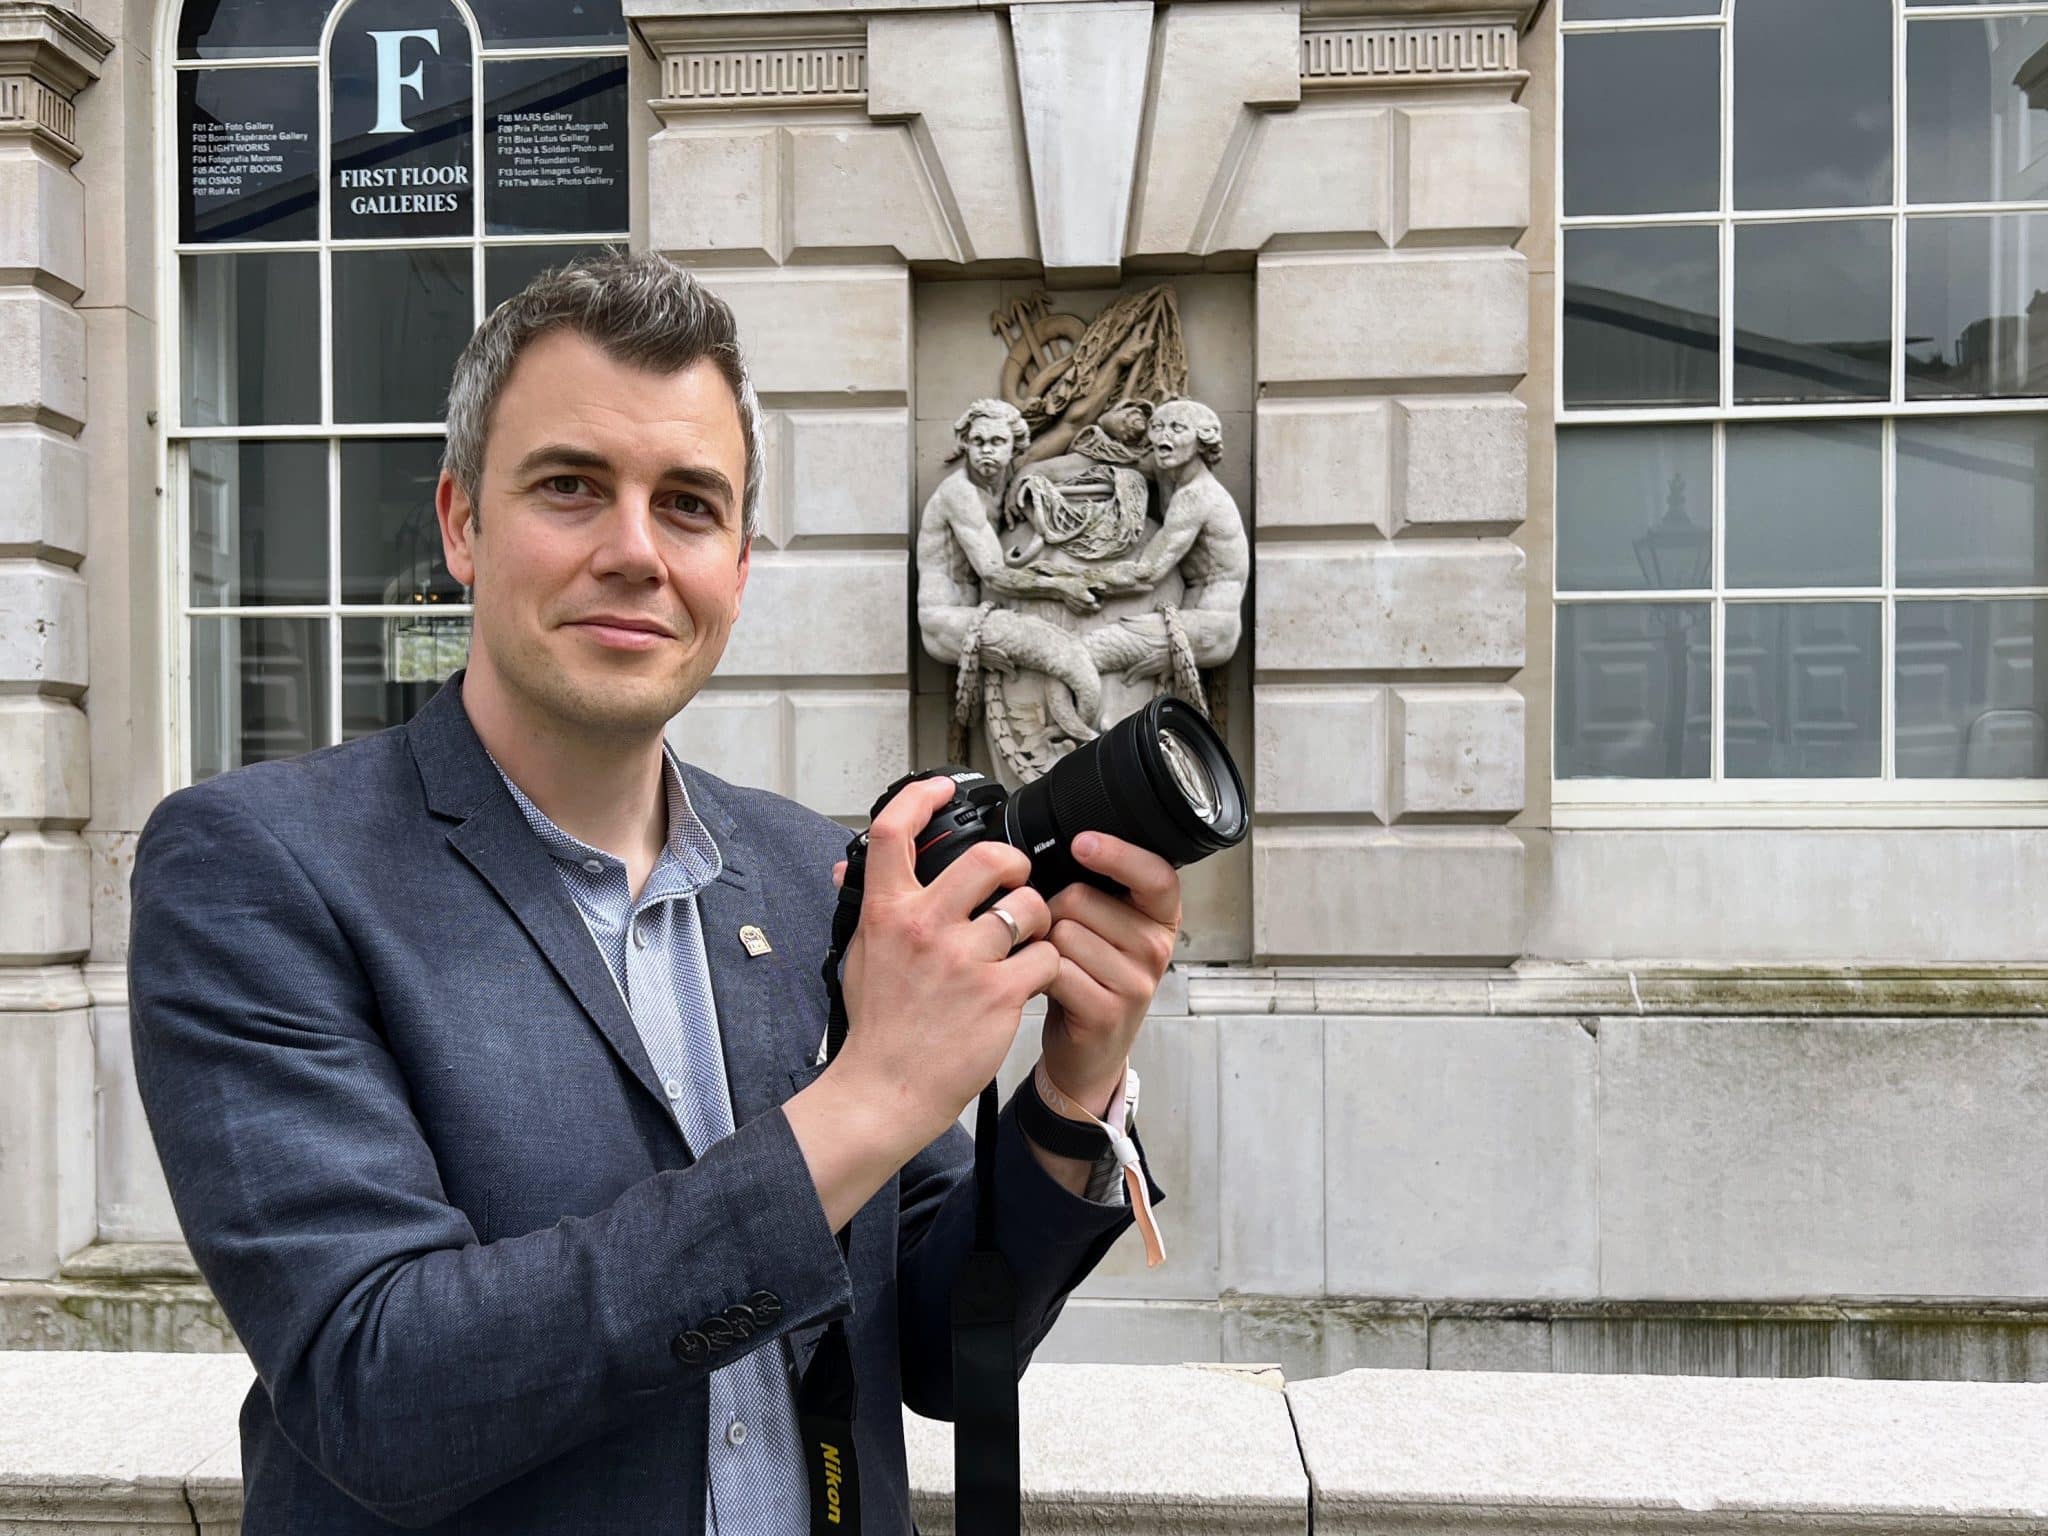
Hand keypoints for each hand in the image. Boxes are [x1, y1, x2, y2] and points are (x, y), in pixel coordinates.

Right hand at [828, 776, 1059, 1149]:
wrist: (886, 1089)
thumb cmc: (878, 1027)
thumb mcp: (858, 955)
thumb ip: (866, 907)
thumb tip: (846, 869)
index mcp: (887, 912)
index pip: (893, 831)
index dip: (922, 796)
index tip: (943, 789)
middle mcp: (924, 927)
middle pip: (989, 857)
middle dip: (1015, 864)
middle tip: (1016, 883)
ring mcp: (963, 959)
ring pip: (1028, 907)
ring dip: (1038, 919)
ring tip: (1028, 940)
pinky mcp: (999, 994)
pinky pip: (1045, 956)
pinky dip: (1046, 965)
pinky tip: (1030, 980)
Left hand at [1038, 834, 1180, 1118]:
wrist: (1089, 1050)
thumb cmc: (1090, 978)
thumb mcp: (1105, 928)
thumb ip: (1095, 890)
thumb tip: (1056, 848)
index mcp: (1160, 917)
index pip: (1155, 874)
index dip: (1118, 853)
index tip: (1083, 843)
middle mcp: (1156, 947)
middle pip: (1083, 898)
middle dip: (1054, 910)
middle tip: (1060, 937)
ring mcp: (1137, 982)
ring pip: (1064, 932)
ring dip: (1043, 943)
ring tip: (1055, 962)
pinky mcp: (1109, 1010)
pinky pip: (1056, 968)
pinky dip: (1038, 972)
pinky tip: (1048, 985)